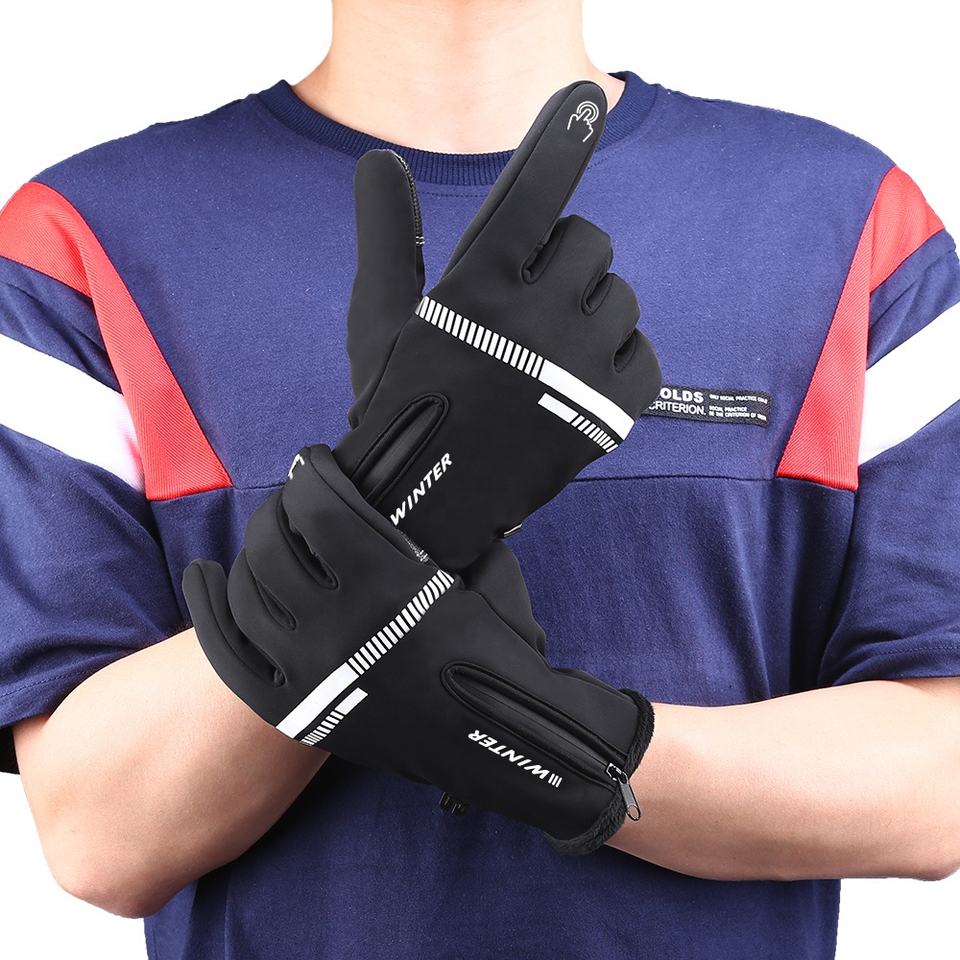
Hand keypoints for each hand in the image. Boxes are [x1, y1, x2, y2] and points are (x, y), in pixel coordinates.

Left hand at [183, 445, 653, 854]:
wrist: (498, 736)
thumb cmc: (500, 649)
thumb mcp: (484, 575)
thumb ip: (442, 534)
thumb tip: (418, 497)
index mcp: (385, 582)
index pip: (316, 505)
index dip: (311, 474)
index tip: (315, 465)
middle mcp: (336, 623)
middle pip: (272, 543)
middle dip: (279, 510)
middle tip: (293, 502)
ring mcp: (309, 669)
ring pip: (246, 591)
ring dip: (251, 551)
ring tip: (266, 536)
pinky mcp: (296, 708)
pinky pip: (229, 652)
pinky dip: (210, 610)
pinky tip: (204, 579)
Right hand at [335, 80, 660, 569]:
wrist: (427, 499)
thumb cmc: (400, 400)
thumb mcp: (379, 318)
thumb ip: (386, 234)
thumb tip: (379, 160)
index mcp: (478, 285)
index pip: (533, 193)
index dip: (558, 141)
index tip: (583, 100)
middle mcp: (536, 316)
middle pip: (590, 241)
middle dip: (562, 264)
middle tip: (532, 303)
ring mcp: (580, 364)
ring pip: (621, 297)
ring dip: (590, 313)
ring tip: (550, 351)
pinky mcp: (613, 409)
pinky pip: (645, 352)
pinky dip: (619, 359)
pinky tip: (581, 378)